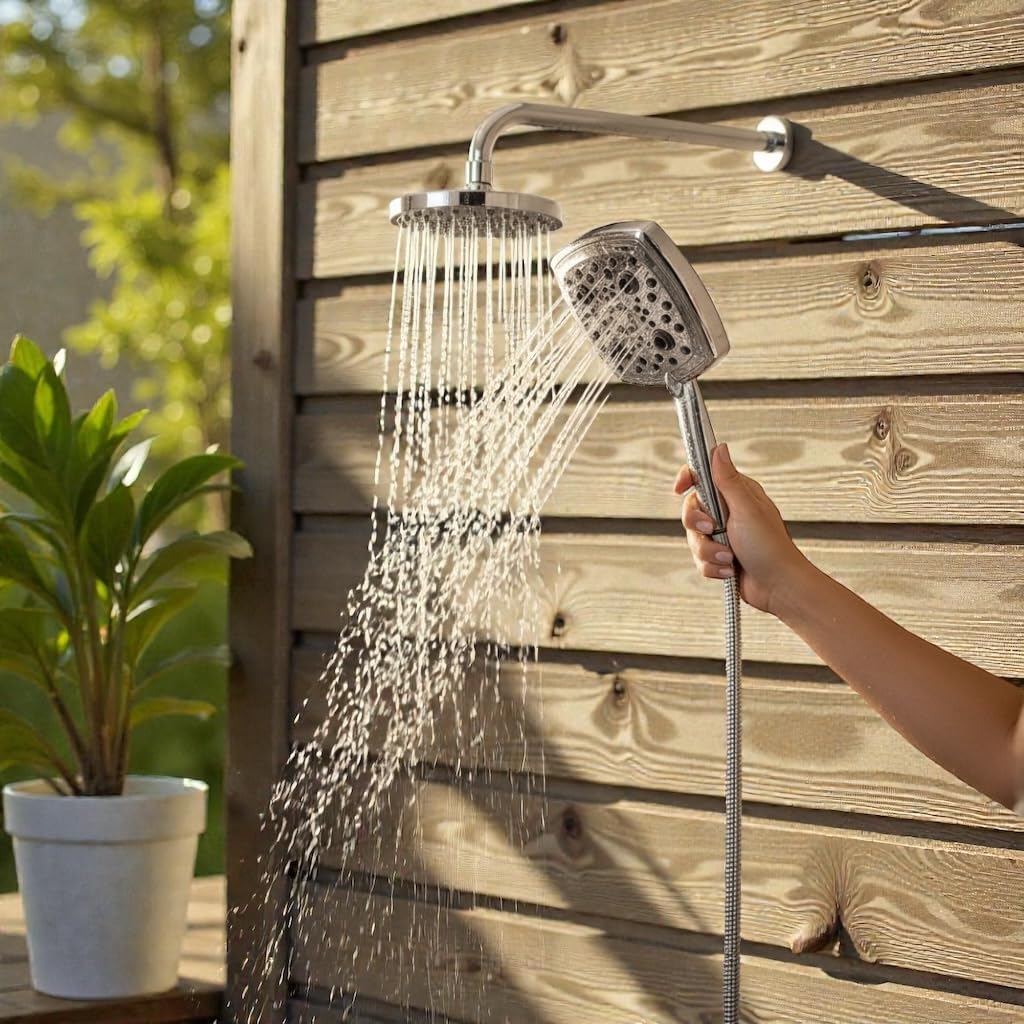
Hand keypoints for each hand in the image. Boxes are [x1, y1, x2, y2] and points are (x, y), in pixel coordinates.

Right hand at [674, 444, 809, 613]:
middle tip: (712, 529)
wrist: (778, 587)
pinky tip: (730, 570)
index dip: (687, 479)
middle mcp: (727, 512)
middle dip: (698, 526)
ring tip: (730, 559)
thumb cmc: (770, 547)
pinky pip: (699, 559)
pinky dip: (712, 567)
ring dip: (709, 552)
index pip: (702, 476)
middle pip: (691, 510)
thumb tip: (719, 448)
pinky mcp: (719, 556)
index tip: (680, 488)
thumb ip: (727, 479)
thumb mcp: (746, 508)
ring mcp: (722, 535)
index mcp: (736, 494)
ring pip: (693, 538)